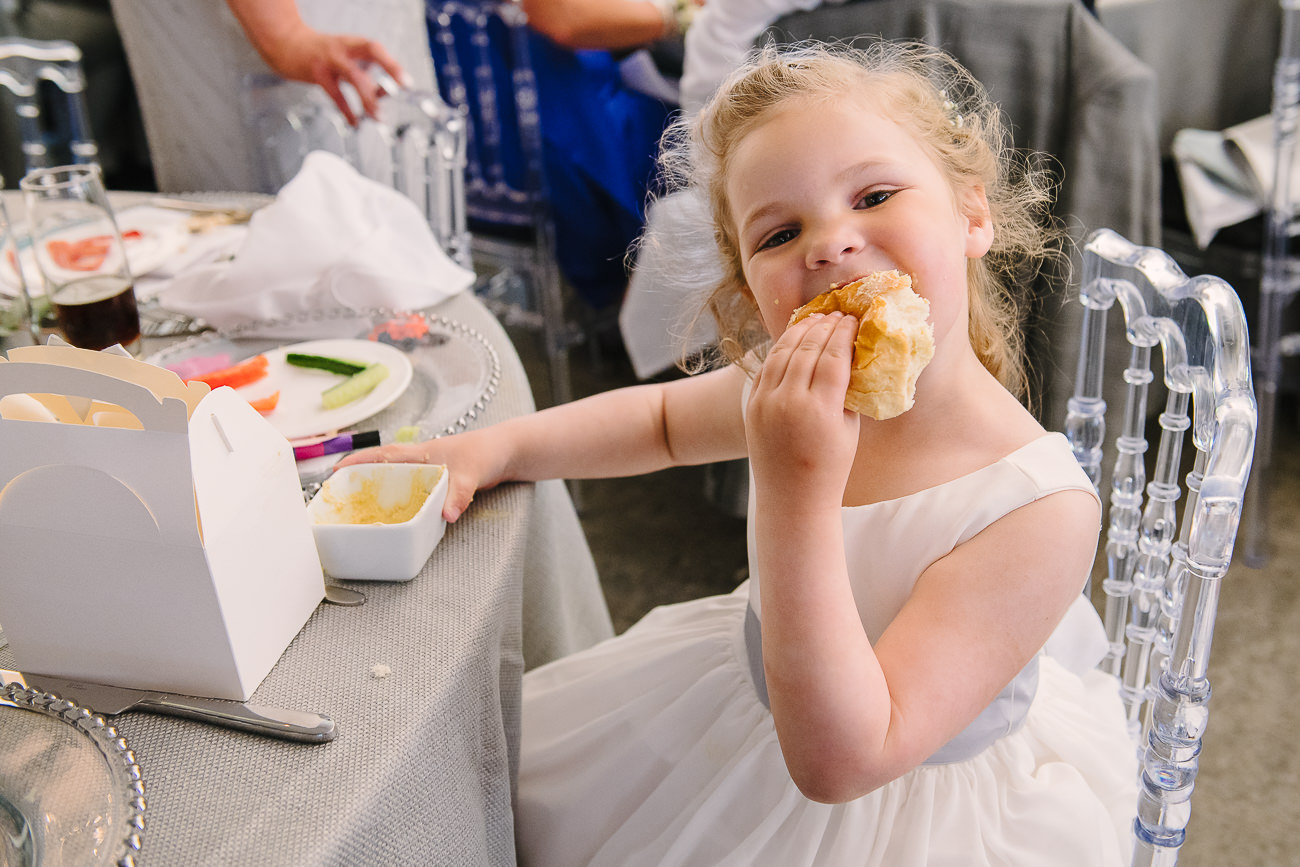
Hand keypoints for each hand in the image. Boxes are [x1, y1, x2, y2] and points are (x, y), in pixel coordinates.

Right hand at [263, 28, 407, 124]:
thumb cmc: (321, 54)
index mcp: (352, 43)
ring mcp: (330, 60)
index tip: (406, 81)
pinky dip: (347, 111)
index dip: (392, 63)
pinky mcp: (317, 74)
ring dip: (368, 98)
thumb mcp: (345, 58)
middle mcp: (343, 48)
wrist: (286, 43)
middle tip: (401, 90)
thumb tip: (383, 94)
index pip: (376, 48)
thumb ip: (364, 73)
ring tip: (378, 116)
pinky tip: (354, 123)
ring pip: (354, 77)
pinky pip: (336, 96)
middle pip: (371, 51)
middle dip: (389, 69)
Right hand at [335, 430, 501, 521]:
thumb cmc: (486, 452)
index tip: (335, 472)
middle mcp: (419, 460)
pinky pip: (412, 489)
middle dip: (360, 477)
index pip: (381, 456)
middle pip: (382, 467)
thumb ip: (458, 494)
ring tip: (361, 507)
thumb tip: (445, 516)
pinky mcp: (438, 480)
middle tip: (340, 493)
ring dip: (380, 489)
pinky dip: (402, 499)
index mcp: (419, 453)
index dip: (357, 462)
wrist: (507, 451)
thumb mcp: (470, 474)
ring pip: (396, 479)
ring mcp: (428, 470)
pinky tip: (399, 513)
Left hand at [745, 312, 859, 509]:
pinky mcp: (753, 406)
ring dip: (801, 331)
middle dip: (824, 326)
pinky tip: (793, 338)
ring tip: (816, 319)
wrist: (792, 499)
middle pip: (809, 348)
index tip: (853, 320)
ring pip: (784, 352)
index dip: (845, 334)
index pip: (835, 356)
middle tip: (837, 314)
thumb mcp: (849, 429)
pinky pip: (767, 367)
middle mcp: (791, 402)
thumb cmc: (831, 467)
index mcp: (822, 409)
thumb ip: (848, 391)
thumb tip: (852, 355)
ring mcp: (767, 403)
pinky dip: (780, 348)